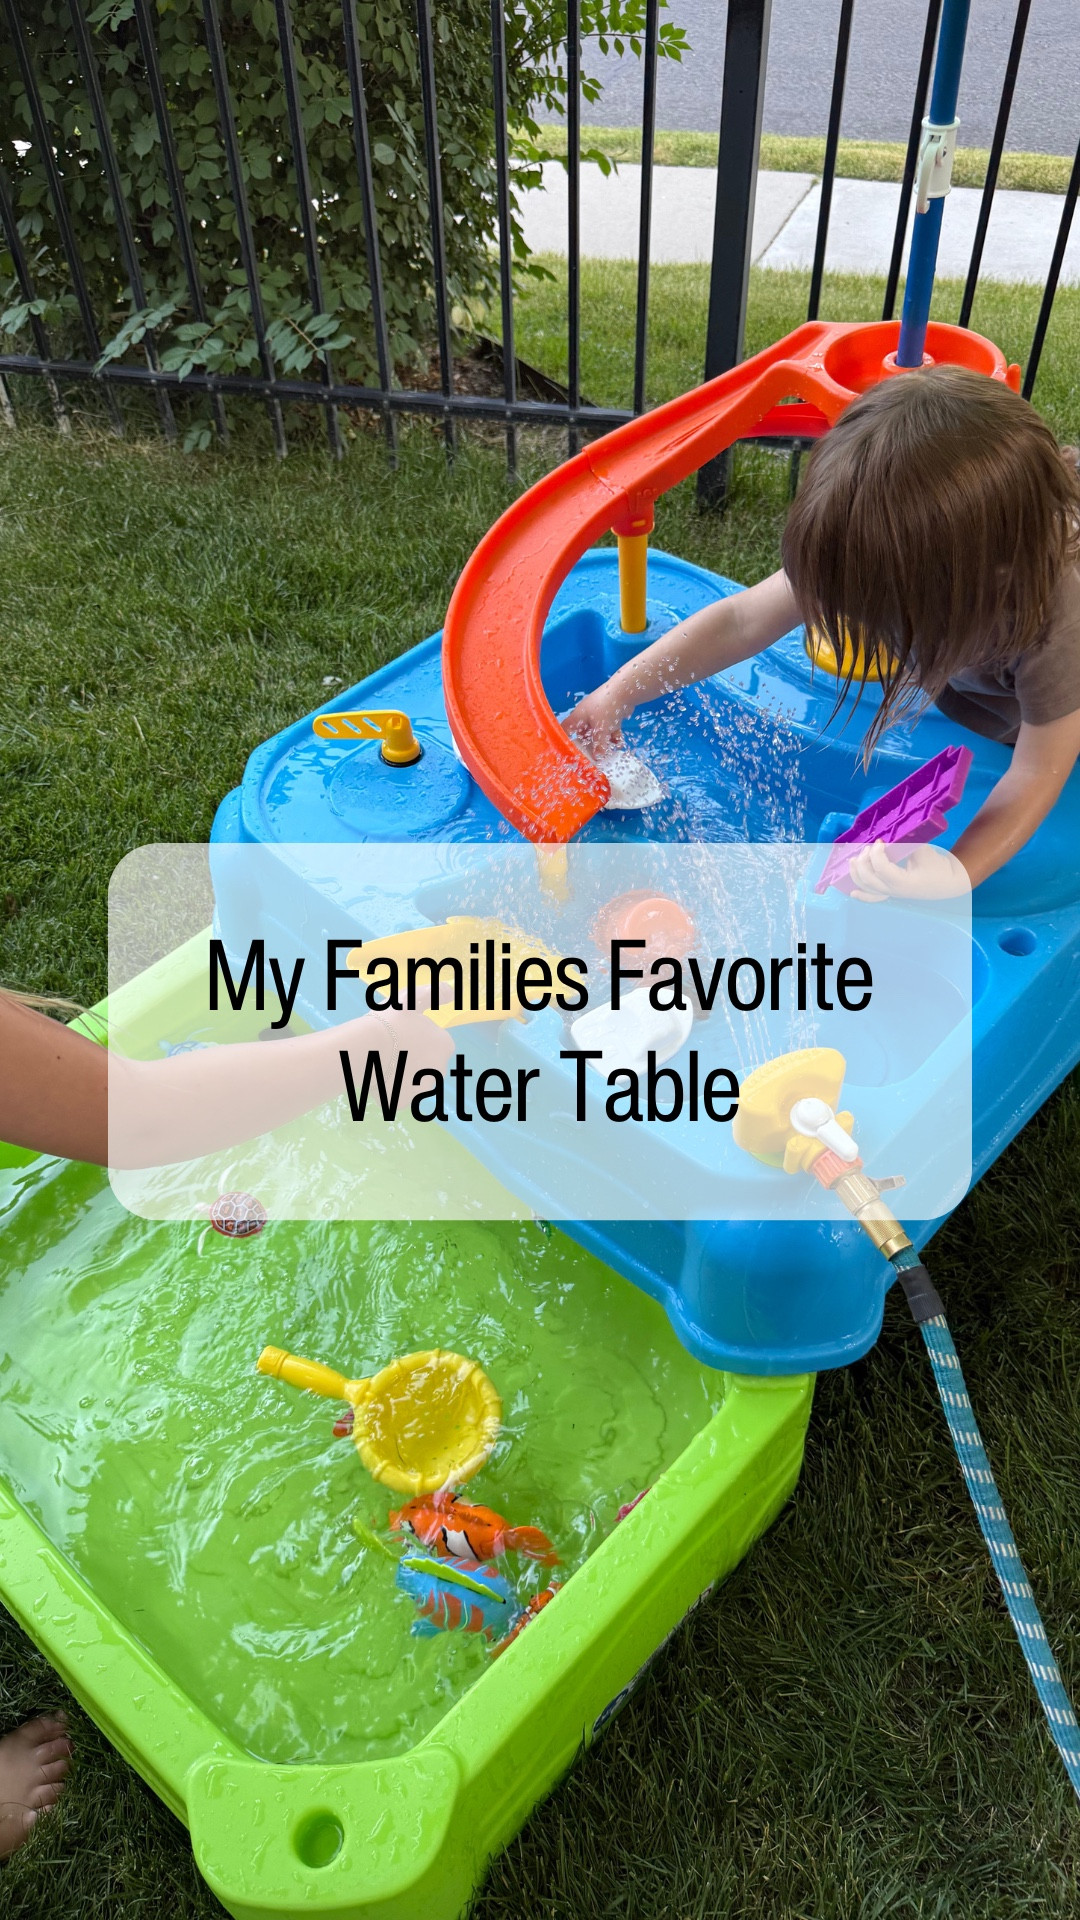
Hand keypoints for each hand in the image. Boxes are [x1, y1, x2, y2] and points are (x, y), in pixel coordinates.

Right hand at [564, 681, 630, 754]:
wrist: (625, 691)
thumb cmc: (606, 708)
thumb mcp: (601, 729)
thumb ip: (599, 745)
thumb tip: (598, 758)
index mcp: (578, 716)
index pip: (566, 728)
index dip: (565, 738)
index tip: (569, 749)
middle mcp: (586, 715)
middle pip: (583, 733)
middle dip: (589, 744)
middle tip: (594, 756)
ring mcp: (599, 715)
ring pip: (598, 732)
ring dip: (603, 742)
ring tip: (609, 751)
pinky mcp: (611, 715)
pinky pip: (609, 729)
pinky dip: (613, 736)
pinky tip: (619, 742)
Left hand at [847, 840, 969, 902]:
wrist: (947, 882)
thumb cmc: (937, 867)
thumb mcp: (924, 851)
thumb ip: (906, 842)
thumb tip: (892, 832)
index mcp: (903, 882)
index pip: (881, 869)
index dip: (876, 853)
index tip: (879, 841)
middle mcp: (894, 890)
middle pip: (869, 879)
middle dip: (864, 860)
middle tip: (868, 847)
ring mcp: (891, 893)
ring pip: (866, 887)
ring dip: (856, 873)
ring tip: (854, 859)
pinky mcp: (891, 893)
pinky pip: (873, 898)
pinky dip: (862, 895)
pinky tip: (852, 893)